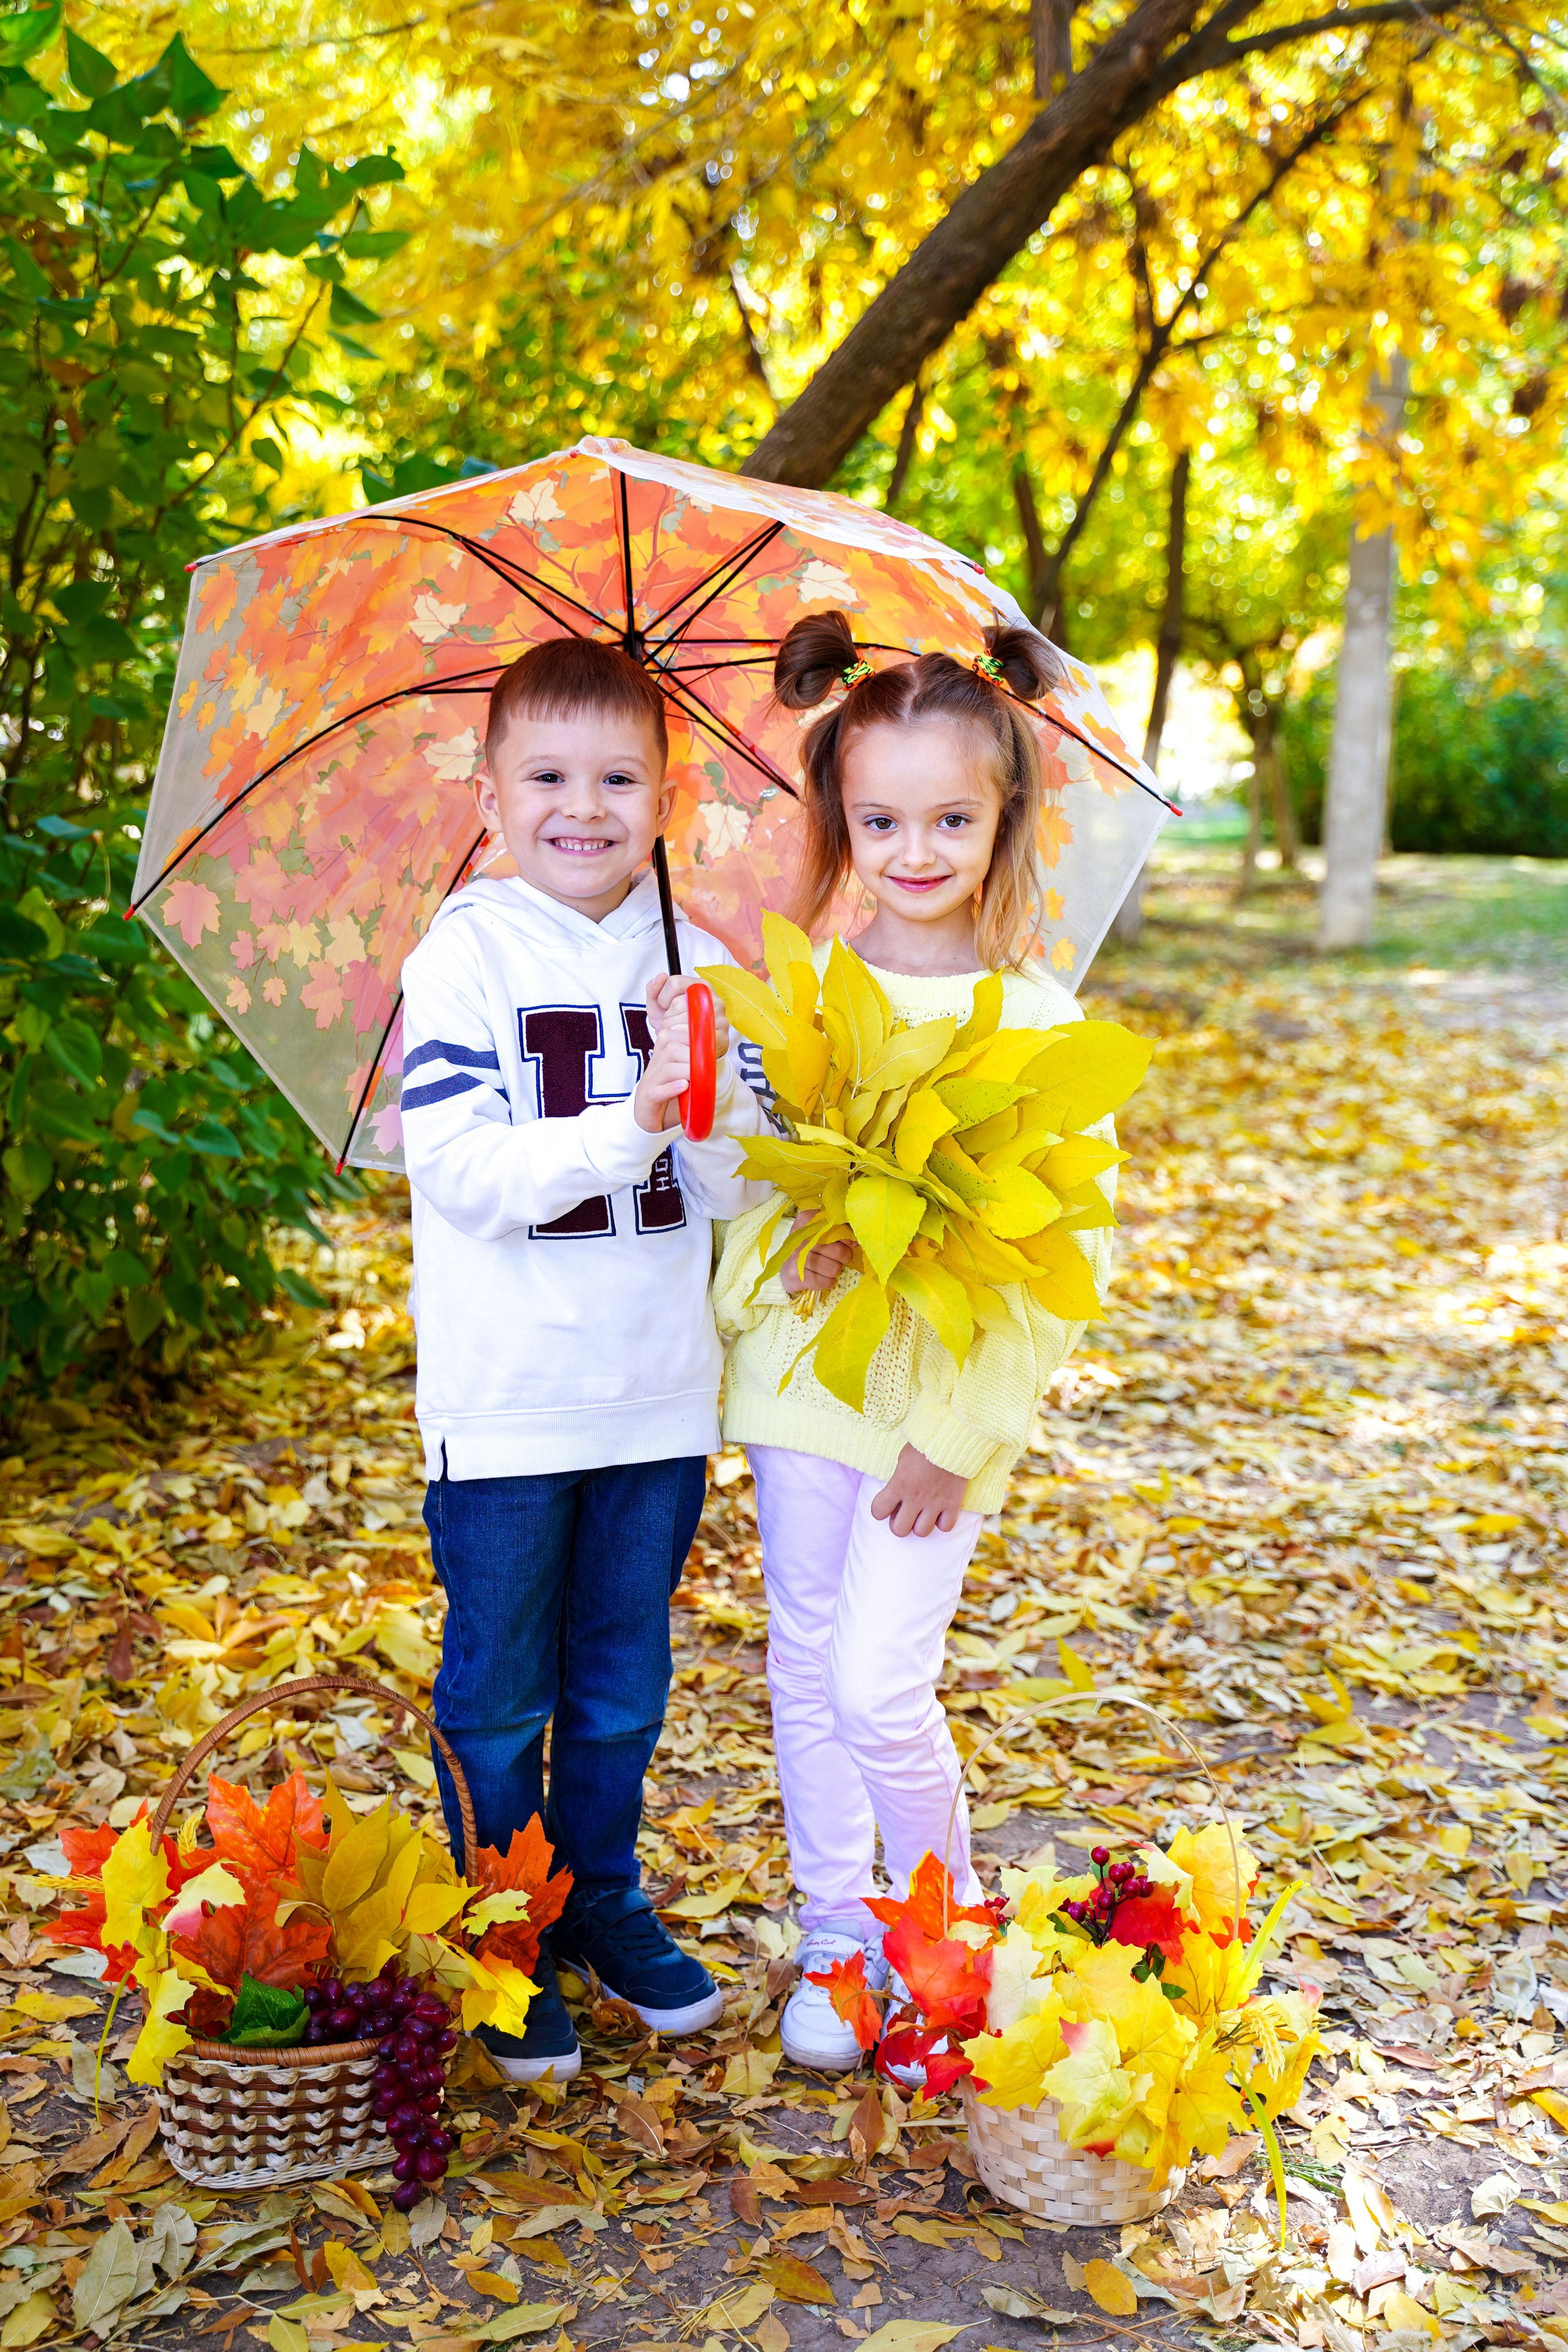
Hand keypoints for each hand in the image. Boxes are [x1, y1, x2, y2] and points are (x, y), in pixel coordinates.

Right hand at [634, 975, 730, 1133]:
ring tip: (697, 1078)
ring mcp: (650, 1081)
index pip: (673, 1034)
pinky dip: (671, 1088)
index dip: (692, 1037)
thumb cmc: (671, 1091)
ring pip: (667, 1068)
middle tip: (706, 1066)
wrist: (648, 1116)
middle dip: (692, 1055)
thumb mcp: (683, 1071)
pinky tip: (683, 1087)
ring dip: (685, 1071)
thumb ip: (694, 1057)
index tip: (708, 1047)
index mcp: (662, 1053)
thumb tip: (716, 1043)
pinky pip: (656, 1091)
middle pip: (671, 1049)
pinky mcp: (647, 1099)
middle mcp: (655, 1064)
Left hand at [646, 972, 731, 1056]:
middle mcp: (713, 998)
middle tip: (670, 1025)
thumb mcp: (659, 1007)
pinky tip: (682, 1041)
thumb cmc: (676, 1025)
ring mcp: (720, 1017)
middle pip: (678, 1003)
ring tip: (675, 1033)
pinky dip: (683, 1041)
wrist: (689, 1050)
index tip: (665, 1008)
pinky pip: (695, 1037)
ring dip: (673, 1030)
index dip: (662, 998)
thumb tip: (661, 977)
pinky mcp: (722, 1037)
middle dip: (667, 1018)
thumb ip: (653, 990)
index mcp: (700, 986)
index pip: (674, 982)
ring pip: (685, 1020)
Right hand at [778, 1210, 854, 1296]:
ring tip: (827, 1267)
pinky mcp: (795, 1275)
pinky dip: (827, 1282)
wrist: (786, 1267)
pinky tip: (821, 1277)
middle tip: (836, 1258)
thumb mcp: (822, 1231)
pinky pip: (825, 1282)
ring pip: (834, 1269)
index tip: (844, 1243)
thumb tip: (855, 1242)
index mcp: (807, 1220)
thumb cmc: (810, 1246)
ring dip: (835, 1270)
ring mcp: (796, 1257)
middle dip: (843, 1257)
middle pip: (839, 1251)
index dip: (846, 1238)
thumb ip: (841, 1230)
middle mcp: (800, 1237)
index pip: (838, 1228)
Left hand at [870, 1443, 968, 1537]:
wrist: (952, 1439)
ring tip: (924, 1513)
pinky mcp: (953, 1504)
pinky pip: (945, 1527)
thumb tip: (897, 1493)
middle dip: (900, 1523)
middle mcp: (915, 1498)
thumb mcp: (902, 1459)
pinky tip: (941, 1511)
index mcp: (898, 1485)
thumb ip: (898, 1479)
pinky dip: (942, 1522)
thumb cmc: (924, 1445)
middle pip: (899, 1530)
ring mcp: (935, 1503)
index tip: (887, 1503)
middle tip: (905, 1511)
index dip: (880, 1509)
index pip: (877, 1511)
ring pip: (921, 1532)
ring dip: (920, 1524)